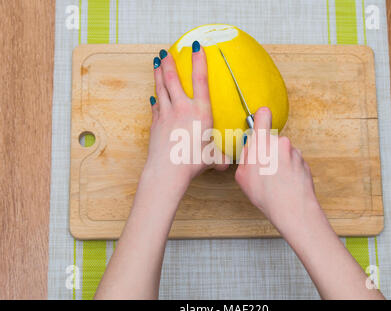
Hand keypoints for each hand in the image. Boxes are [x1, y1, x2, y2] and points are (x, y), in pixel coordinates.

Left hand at [144, 43, 227, 188]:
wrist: (167, 170)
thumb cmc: (192, 163)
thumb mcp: (212, 159)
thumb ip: (219, 158)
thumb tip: (226, 164)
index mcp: (200, 112)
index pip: (200, 80)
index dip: (198, 61)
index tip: (196, 47)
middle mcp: (182, 108)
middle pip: (173, 79)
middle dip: (170, 63)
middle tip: (166, 52)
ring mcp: (166, 114)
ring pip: (161, 88)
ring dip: (158, 73)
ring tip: (157, 62)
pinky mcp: (155, 123)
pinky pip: (155, 106)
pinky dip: (155, 98)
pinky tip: (153, 96)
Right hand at [235, 107, 322, 234]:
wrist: (293, 208)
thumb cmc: (266, 194)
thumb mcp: (242, 176)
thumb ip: (245, 157)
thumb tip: (250, 151)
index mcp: (262, 143)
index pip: (263, 115)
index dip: (261, 116)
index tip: (260, 118)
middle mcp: (280, 143)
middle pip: (271, 140)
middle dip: (267, 151)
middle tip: (263, 169)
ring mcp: (294, 152)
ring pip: (283, 152)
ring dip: (279, 162)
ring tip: (275, 181)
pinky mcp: (304, 162)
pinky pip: (293, 162)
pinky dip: (289, 170)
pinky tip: (285, 184)